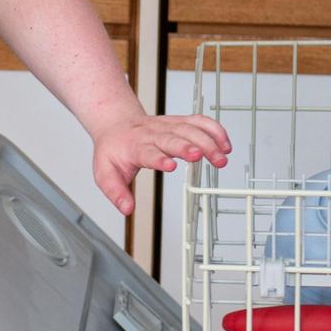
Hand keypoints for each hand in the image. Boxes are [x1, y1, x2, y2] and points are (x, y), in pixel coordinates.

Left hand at [90, 109, 230, 215]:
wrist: (115, 123)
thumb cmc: (113, 150)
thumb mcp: (105, 174)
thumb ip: (116, 192)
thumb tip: (127, 209)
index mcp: (134, 146)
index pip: (147, 152)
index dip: (159, 158)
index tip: (170, 165)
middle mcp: (152, 134)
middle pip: (172, 138)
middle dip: (188, 146)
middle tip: (202, 156)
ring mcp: (166, 126)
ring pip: (189, 128)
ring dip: (207, 141)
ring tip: (222, 158)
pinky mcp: (177, 122)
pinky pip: (198, 121)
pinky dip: (214, 129)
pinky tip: (225, 144)